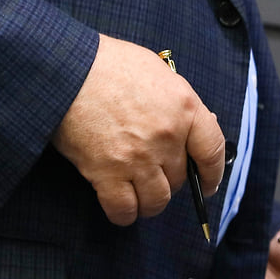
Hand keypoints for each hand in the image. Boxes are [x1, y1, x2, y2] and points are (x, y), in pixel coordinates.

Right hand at [51, 34, 226, 224]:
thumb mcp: (158, 72)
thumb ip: (177, 103)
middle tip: (154, 175)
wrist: (67, 68)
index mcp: (185, 108)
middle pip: (180, 178)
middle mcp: (168, 136)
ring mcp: (138, 157)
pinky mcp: (107, 173)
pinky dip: (124, 214)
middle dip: (170, 182)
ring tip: (140, 196)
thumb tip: (188, 127)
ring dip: (150, 203)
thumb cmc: (109, 64)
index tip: (208, 184)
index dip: (212, 173)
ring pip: (156, 200)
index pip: (212, 151)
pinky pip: (123, 209)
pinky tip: (122, 209)